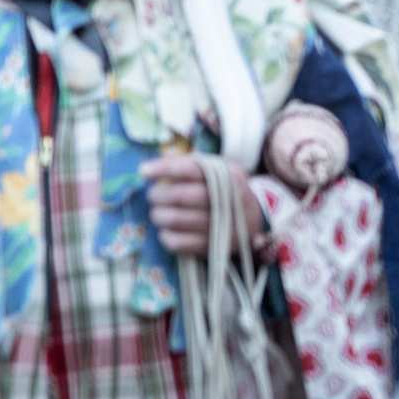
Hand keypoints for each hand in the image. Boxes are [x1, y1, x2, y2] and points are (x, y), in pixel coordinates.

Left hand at [141, 155, 264, 258]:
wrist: (254, 221)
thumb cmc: (228, 190)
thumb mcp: (220, 171)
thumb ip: (194, 162)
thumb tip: (167, 153)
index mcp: (228, 175)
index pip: (191, 168)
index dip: (164, 168)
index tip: (143, 171)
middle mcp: (226, 198)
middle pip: (180, 196)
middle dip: (158, 195)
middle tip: (153, 195)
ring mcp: (220, 224)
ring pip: (175, 220)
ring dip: (158, 215)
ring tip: (158, 212)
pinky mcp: (212, 245)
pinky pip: (178, 242)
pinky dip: (166, 236)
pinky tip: (166, 230)